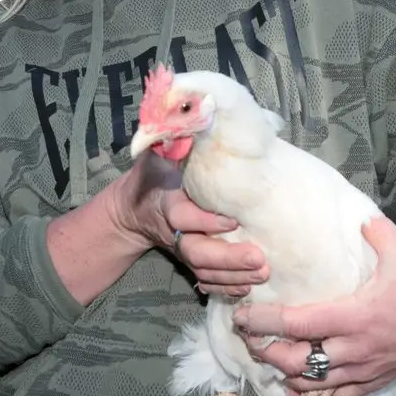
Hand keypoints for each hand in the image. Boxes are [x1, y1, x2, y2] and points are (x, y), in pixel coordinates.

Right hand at [104, 152, 268, 297]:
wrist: (133, 205)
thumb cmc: (156, 171)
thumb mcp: (160, 150)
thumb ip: (176, 136)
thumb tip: (198, 109)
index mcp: (166, 200)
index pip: (183, 215)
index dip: (205, 222)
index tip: (232, 221)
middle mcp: (173, 228)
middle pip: (196, 251)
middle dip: (227, 258)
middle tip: (258, 258)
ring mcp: (181, 247)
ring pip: (203, 270)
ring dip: (232, 276)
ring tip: (262, 273)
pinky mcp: (190, 260)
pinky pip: (204, 280)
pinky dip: (224, 287)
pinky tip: (247, 287)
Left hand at [231, 216, 395, 395]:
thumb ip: (375, 231)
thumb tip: (356, 215)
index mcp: (355, 316)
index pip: (298, 324)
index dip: (264, 322)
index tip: (241, 316)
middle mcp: (353, 348)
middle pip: (296, 361)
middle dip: (265, 351)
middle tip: (247, 337)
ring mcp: (362, 369)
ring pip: (311, 383)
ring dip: (283, 373)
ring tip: (266, 358)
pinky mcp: (372, 382)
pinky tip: (294, 387)